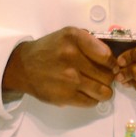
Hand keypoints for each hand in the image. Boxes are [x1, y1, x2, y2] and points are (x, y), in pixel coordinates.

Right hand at [1, 27, 116, 105]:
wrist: (23, 66)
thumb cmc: (49, 49)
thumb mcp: (68, 34)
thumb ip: (89, 41)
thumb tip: (111, 57)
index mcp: (75, 38)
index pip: (107, 56)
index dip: (112, 63)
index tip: (110, 66)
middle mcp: (72, 57)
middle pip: (107, 75)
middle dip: (108, 77)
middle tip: (103, 77)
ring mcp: (69, 79)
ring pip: (103, 91)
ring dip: (104, 91)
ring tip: (99, 87)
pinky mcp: (64, 96)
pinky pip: (91, 102)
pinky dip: (93, 99)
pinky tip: (86, 93)